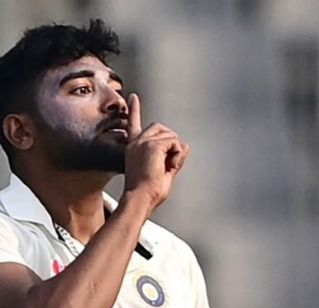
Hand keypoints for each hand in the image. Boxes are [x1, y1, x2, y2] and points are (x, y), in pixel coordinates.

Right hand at [122, 93, 189, 216]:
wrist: (140, 198)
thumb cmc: (147, 192)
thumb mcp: (163, 172)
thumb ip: (172, 157)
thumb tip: (184, 145)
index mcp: (134, 148)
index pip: (134, 124)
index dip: (135, 109)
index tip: (133, 97)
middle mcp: (137, 142)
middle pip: (163, 129)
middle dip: (171, 144)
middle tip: (166, 165)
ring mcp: (144, 141)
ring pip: (171, 137)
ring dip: (174, 153)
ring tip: (164, 168)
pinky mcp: (152, 144)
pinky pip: (175, 143)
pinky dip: (176, 156)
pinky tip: (166, 166)